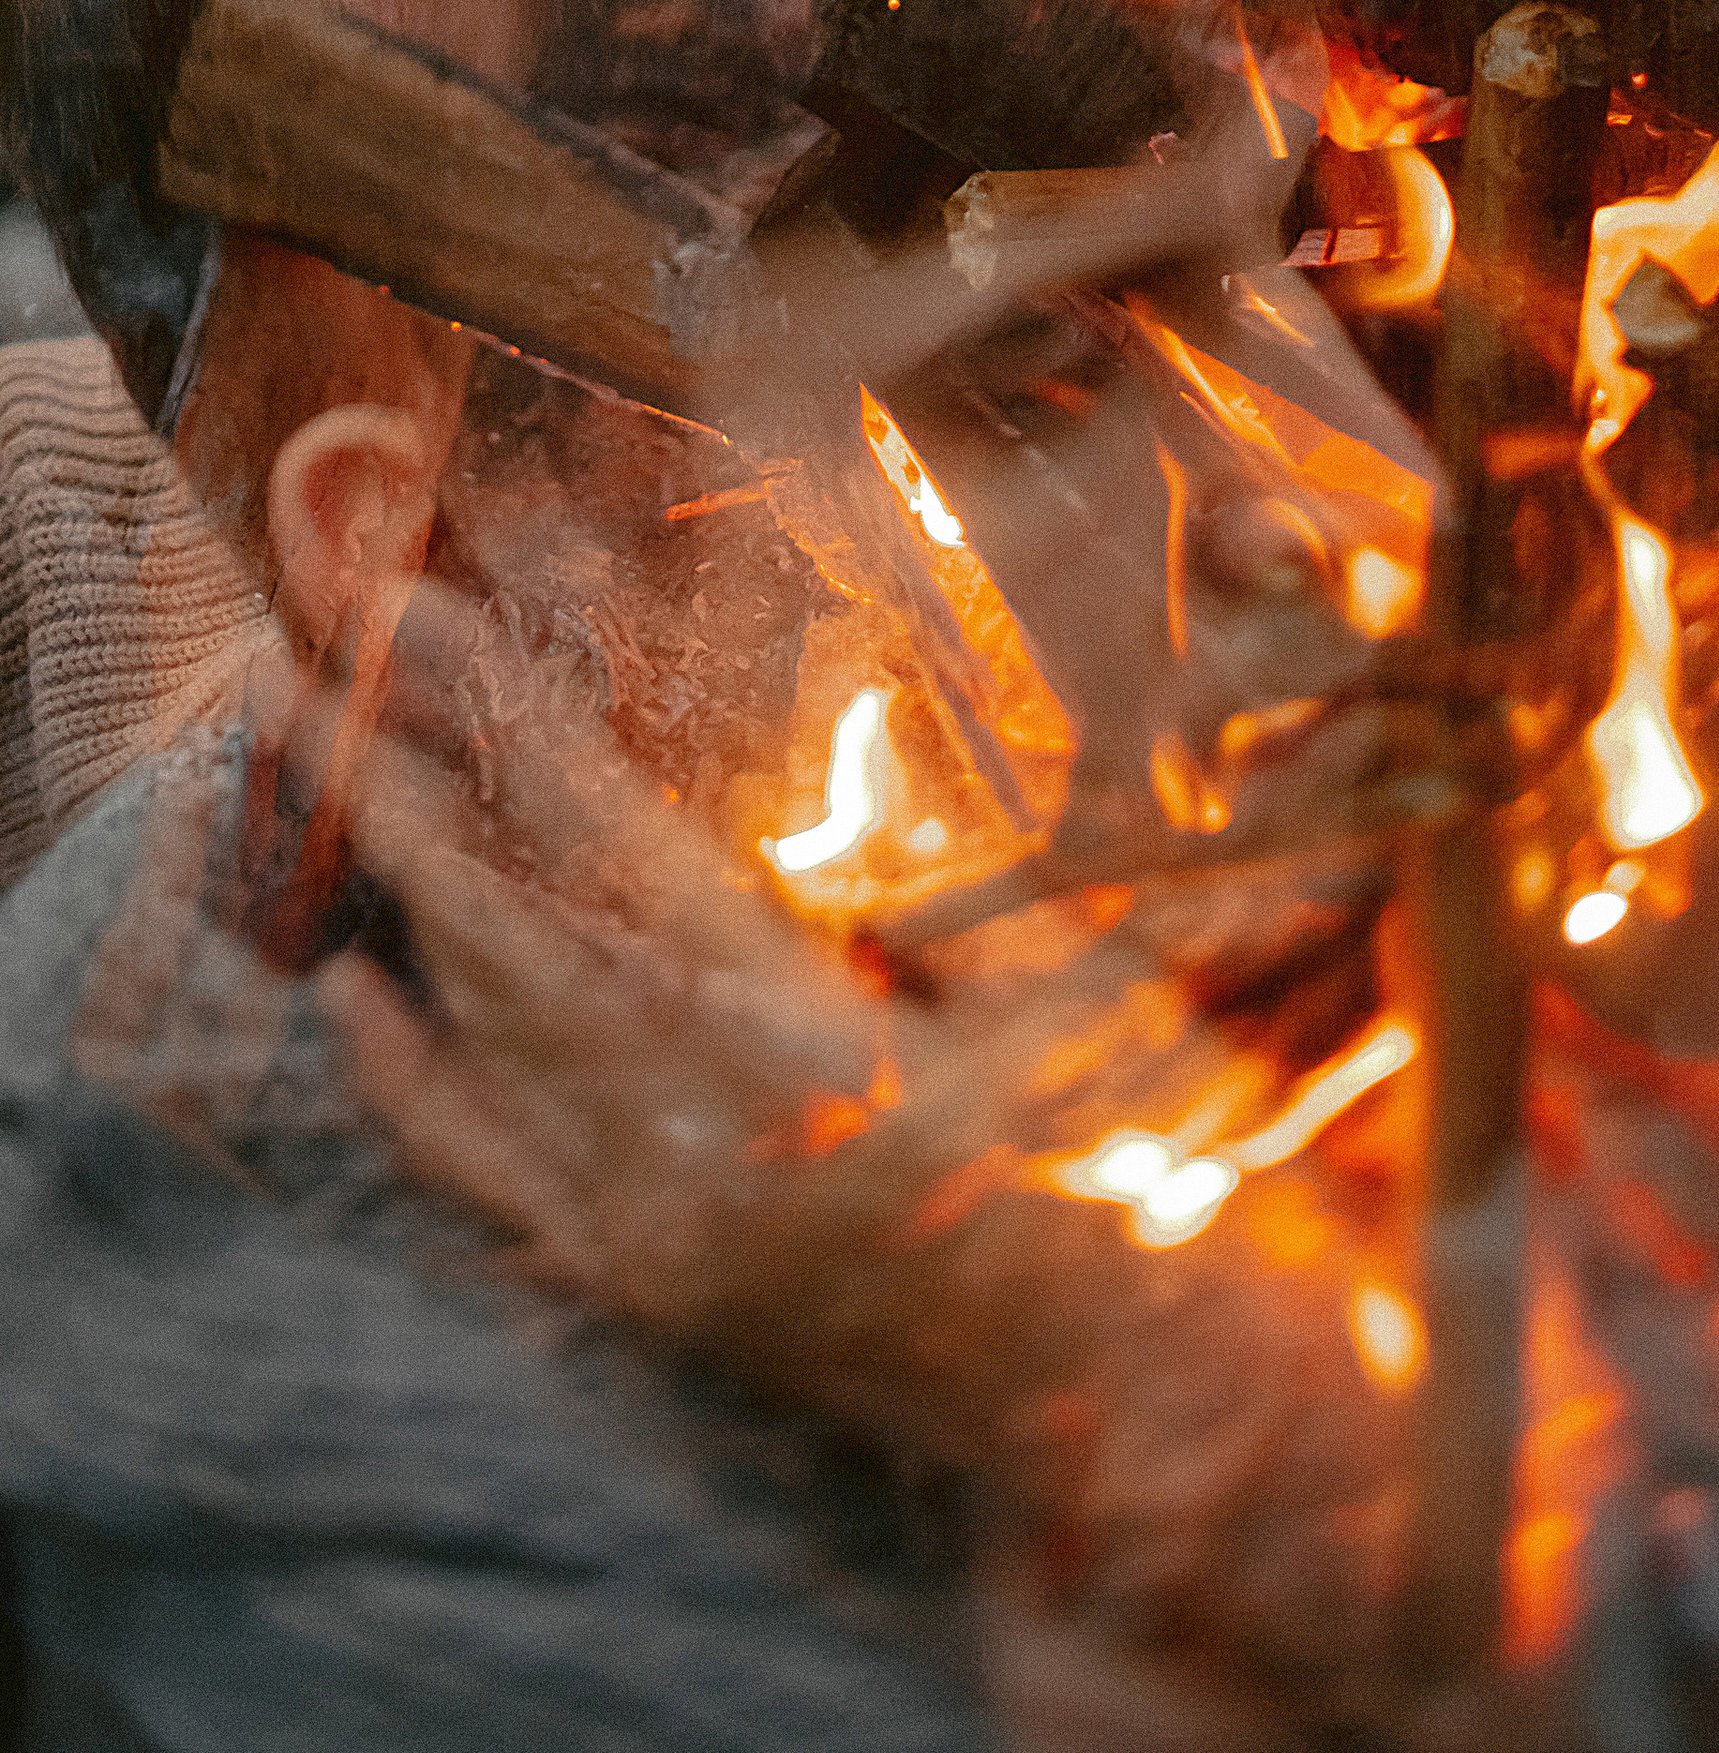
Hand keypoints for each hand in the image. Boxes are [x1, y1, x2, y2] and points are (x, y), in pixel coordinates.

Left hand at [324, 590, 1410, 1724]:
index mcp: (799, 1042)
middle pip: (493, 925)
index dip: (497, 717)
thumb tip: (838, 731)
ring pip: (476, 1030)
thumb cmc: (1119, 1162)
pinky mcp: (637, 1283)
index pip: (600, 841)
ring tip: (320, 767)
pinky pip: (478, 1168)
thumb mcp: (1051, 977)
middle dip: (390, 785)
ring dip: (398, 890)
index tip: (409, 616)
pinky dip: (407, 1073)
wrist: (1128, 1394)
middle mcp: (691, 1139)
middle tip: (298, 665)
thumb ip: (928, 872)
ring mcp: (645, 1225)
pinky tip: (355, 994)